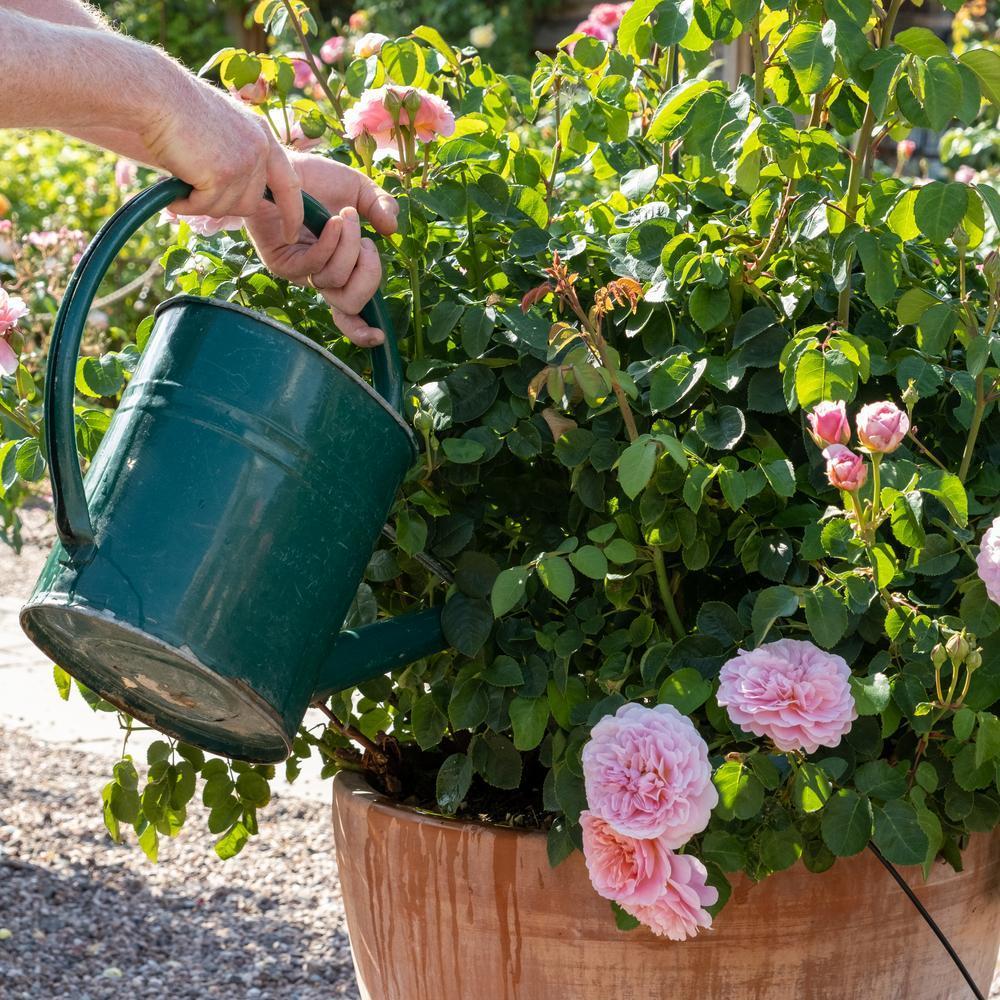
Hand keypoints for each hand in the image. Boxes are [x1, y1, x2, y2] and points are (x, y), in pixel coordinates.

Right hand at [140, 77, 302, 242]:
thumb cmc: (178, 111)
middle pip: (250, 203)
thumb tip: (244, 197)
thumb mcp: (223, 131)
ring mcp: (243, 163)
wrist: (156, 94)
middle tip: (195, 190)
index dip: (292, 213)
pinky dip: (186, 205)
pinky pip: (205, 207)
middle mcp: (259, 150)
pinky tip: (174, 191)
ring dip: (201, 204)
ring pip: (227, 208)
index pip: (289, 183)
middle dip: (222, 204)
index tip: (291, 234)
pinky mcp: (222, 175)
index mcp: (263, 137)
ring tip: (182, 180)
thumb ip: (240, 158)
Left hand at [243, 152, 398, 346]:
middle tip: (367, 243)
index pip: (349, 314)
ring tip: (347, 216)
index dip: (362, 331)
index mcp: (339, 269)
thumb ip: (380, 207)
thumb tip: (392, 231)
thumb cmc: (316, 179)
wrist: (281, 163)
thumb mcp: (358, 191)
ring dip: (350, 248)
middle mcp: (319, 276)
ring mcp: (299, 272)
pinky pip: (315, 265)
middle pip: (350, 304)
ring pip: (335, 281)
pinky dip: (331, 243)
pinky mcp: (281, 263)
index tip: (378, 336)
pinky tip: (333, 220)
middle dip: (369, 274)